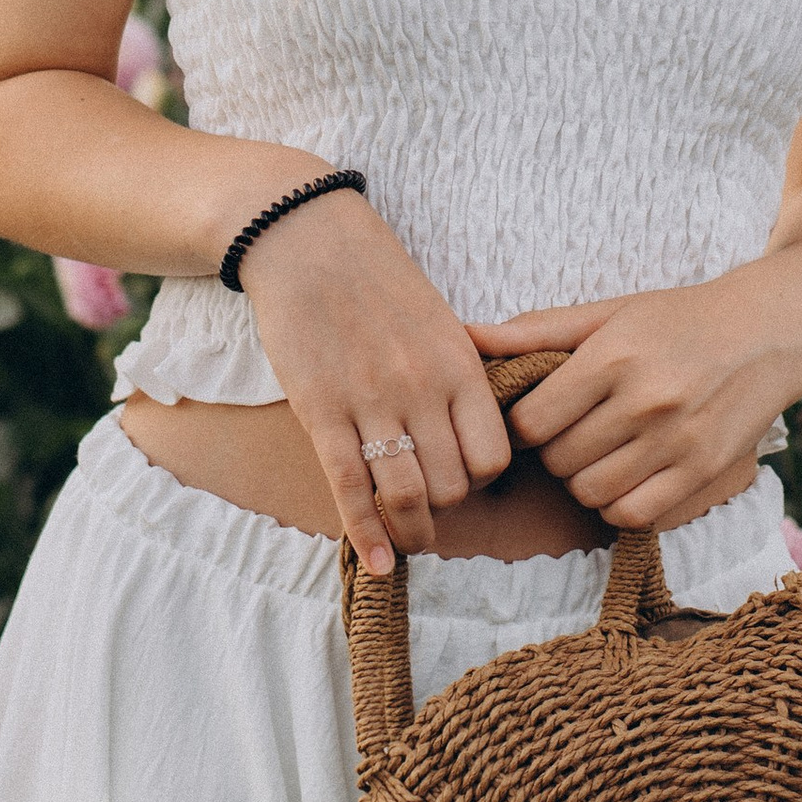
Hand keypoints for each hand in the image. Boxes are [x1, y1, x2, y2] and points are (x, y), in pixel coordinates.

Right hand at [239, 195, 513, 573]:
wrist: (307, 239)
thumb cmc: (375, 279)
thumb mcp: (439, 319)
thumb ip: (460, 375)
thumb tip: (475, 432)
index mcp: (460, 365)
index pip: (494, 456)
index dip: (482, 481)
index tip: (463, 480)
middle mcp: (422, 388)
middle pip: (453, 486)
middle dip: (445, 508)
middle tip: (430, 507)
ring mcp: (371, 402)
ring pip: (406, 496)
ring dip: (411, 532)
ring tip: (409, 543)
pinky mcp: (320, 411)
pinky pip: (350, 488)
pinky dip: (367, 534)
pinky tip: (377, 561)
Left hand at [463, 281, 801, 531]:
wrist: (769, 330)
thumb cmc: (678, 318)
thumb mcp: (609, 312)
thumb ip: (536, 329)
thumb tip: (467, 336)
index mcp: (614, 356)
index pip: (531, 422)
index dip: (525, 425)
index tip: (539, 415)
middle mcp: (646, 400)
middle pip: (559, 461)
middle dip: (554, 452)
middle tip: (571, 432)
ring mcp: (679, 440)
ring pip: (592, 493)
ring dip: (584, 481)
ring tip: (598, 453)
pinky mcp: (705, 470)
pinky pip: (635, 514)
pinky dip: (618, 504)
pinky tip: (625, 475)